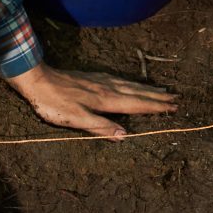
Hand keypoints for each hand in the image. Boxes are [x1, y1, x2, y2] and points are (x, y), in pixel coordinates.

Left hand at [5, 61, 176, 138]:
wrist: (37, 80)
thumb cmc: (54, 104)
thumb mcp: (76, 120)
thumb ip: (101, 127)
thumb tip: (125, 135)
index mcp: (106, 100)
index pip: (137, 104)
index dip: (155, 107)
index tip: (174, 107)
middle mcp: (107, 88)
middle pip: (137, 92)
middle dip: (157, 96)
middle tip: (176, 97)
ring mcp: (100, 81)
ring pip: (129, 84)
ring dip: (147, 88)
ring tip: (161, 90)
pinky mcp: (92, 77)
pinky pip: (119, 80)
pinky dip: (131, 82)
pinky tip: (130, 82)